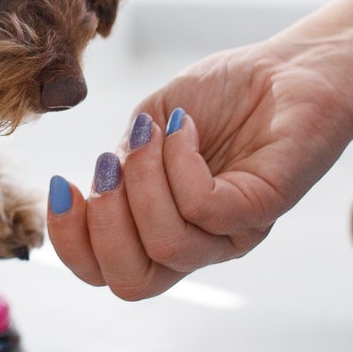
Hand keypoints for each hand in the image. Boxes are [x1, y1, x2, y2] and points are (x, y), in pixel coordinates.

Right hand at [45, 40, 352, 299]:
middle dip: (103, 226)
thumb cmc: (224, 95)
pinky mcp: (262, 208)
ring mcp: (232, 232)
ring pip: (167, 245)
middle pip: (132, 284)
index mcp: (162, 227)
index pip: (106, 274)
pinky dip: (180, 162)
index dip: (70, 245)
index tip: (62, 186)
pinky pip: (203, 208)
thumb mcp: (148, 126)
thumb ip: (120, 164)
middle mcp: (198, 242)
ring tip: (152, 133)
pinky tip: (185, 128)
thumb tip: (100, 188)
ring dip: (143, 181)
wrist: (290, 67)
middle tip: (107, 168)